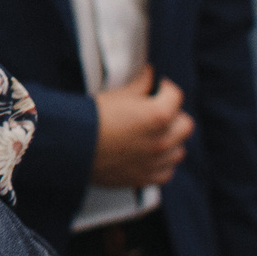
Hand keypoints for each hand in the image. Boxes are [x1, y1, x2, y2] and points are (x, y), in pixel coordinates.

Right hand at [90, 65, 192, 190]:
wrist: (71, 147)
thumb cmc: (91, 118)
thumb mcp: (117, 94)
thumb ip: (140, 84)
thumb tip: (149, 77)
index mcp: (159, 115)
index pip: (176, 95)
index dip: (164, 88)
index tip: (157, 88)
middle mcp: (162, 140)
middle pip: (185, 124)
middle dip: (174, 115)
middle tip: (158, 111)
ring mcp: (155, 161)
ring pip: (179, 149)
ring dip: (171, 140)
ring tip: (155, 134)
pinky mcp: (144, 178)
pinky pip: (167, 171)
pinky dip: (161, 163)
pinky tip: (150, 155)